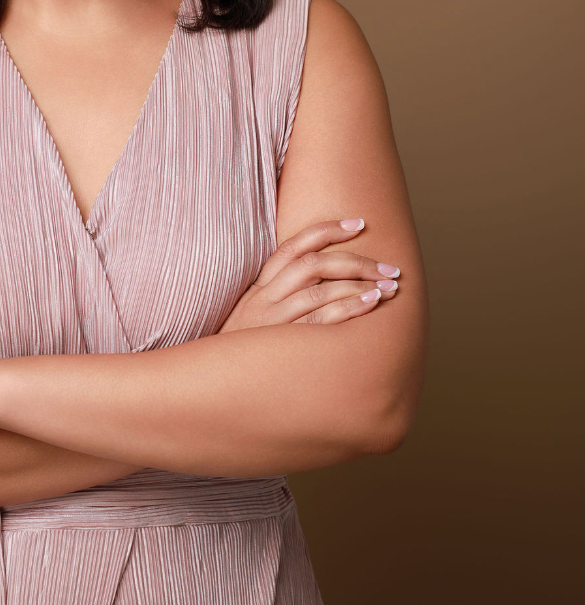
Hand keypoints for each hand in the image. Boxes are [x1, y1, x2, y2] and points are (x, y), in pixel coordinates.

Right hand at [219, 219, 400, 331]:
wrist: (214, 380)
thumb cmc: (243, 349)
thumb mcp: (251, 315)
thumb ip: (278, 295)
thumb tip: (320, 280)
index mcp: (259, 286)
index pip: (293, 246)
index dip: (326, 230)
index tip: (358, 224)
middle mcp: (265, 298)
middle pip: (314, 265)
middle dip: (356, 261)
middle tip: (390, 268)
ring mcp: (273, 321)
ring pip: (320, 291)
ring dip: (360, 285)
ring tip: (390, 286)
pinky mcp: (282, 345)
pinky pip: (320, 321)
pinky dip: (349, 309)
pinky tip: (372, 303)